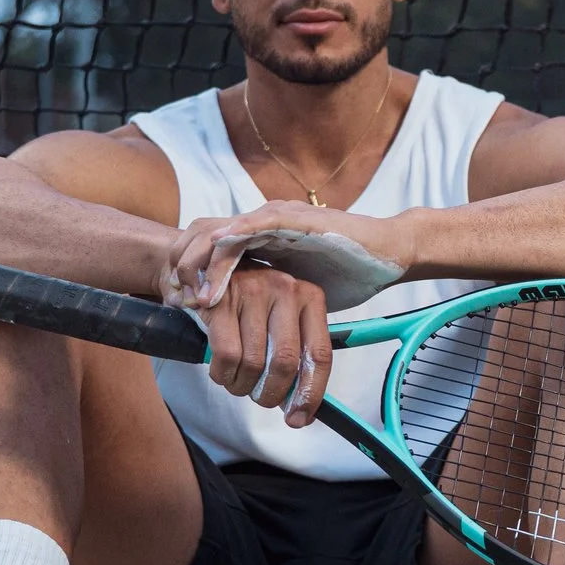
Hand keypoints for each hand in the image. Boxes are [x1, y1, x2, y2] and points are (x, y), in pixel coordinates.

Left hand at [163, 201, 413, 310]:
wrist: (389, 251)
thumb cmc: (350, 271)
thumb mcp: (301, 295)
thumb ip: (277, 307)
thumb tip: (257, 345)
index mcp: (262, 241)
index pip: (211, 250)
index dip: (189, 274)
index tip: (179, 304)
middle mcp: (264, 225)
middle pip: (204, 236)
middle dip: (183, 267)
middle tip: (175, 301)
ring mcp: (279, 219)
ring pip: (222, 231)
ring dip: (202, 262)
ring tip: (192, 294)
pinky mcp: (296, 219)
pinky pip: (254, 227)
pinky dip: (232, 245)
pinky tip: (217, 261)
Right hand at [192, 261, 335, 427]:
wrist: (210, 274)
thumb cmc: (252, 307)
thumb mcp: (282, 321)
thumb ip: (296, 357)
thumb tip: (301, 409)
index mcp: (310, 297)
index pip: (320, 354)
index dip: (311, 393)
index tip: (300, 418)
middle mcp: (286, 290)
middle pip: (285, 362)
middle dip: (271, 393)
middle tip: (262, 400)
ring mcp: (252, 291)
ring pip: (253, 363)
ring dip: (243, 386)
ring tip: (238, 383)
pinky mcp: (220, 299)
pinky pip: (226, 355)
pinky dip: (223, 375)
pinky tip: (223, 373)